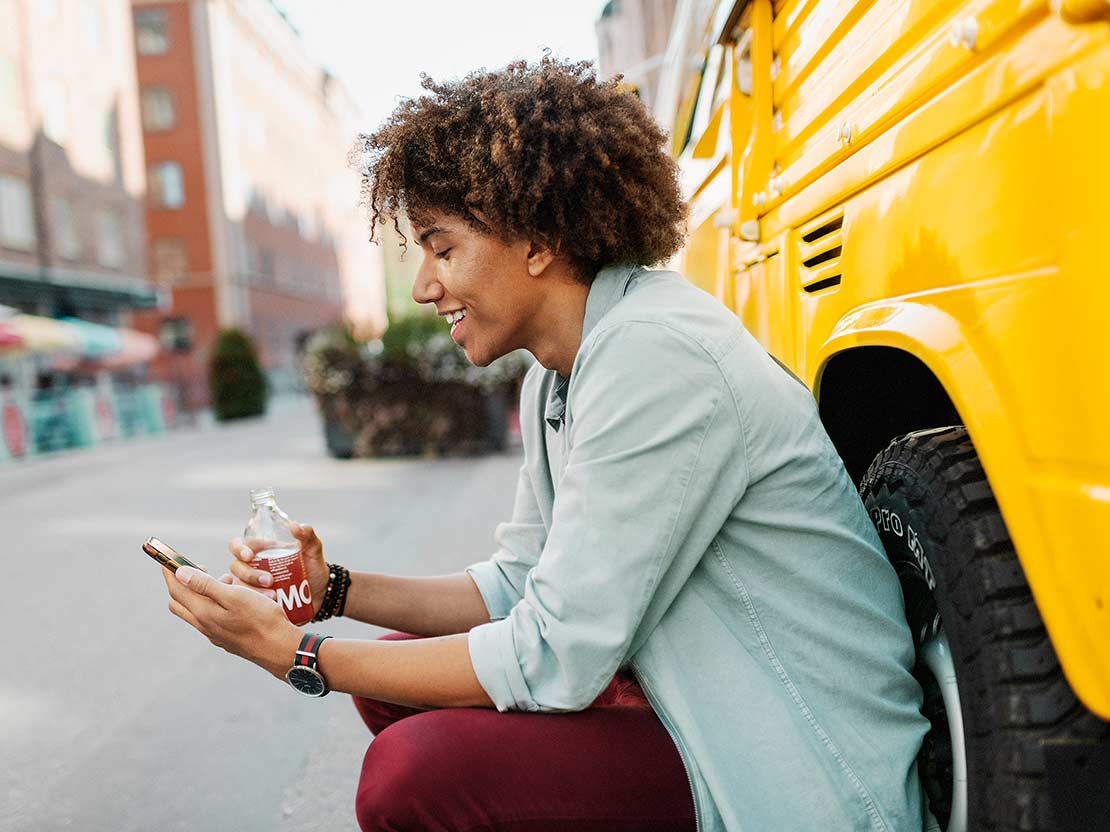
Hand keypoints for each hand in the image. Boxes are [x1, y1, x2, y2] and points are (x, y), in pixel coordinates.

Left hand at [163, 565, 300, 679]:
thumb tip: (179, 573)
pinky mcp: (225, 638)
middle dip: (182, 583)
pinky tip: (234, 598)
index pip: (177, 590)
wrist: (278, 648)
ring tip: (225, 579)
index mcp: (203, 613)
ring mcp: (214, 634)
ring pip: (196, 610)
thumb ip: (205, 585)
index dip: (170, 572)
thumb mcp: (234, 596)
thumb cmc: (260, 618)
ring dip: (201, 592)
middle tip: (198, 568)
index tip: (168, 559)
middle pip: (180, 602)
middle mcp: (204, 625)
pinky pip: (210, 618)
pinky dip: (214, 603)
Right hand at [226, 521, 329, 615]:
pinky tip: (268, 606)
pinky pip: (246, 604)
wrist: (322, 593)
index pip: (239, 545)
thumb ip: (307, 535)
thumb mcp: (313, 549)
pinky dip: (253, 605)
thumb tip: (295, 526)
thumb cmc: (313, 567)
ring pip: (239, 587)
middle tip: (269, 580)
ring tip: (273, 596)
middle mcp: (252, 567)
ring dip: (252, 591)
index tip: (249, 556)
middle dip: (250, 574)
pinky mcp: (256, 603)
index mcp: (260, 551)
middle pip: (237, 567)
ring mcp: (252, 585)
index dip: (239, 549)